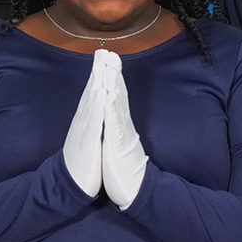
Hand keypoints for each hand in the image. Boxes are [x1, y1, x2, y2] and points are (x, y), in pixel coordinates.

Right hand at [62, 49, 110, 196]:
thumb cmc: (82, 162)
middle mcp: (84, 121)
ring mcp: (84, 129)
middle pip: (92, 91)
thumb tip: (96, 111)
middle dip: (99, 71)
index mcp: (86, 120)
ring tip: (104, 64)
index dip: (100, 74)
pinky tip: (102, 91)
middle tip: (105, 52)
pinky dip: (98, 105)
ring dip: (98, 81)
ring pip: (92, 101)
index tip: (106, 56)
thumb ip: (91, 123)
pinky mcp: (86, 140)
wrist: (69, 185)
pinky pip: (93, 120)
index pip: (94, 93)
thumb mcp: (87, 139)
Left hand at [99, 51, 149, 209]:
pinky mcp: (118, 144)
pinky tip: (108, 94)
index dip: (112, 76)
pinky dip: (111, 108)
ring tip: (109, 66)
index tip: (108, 58)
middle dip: (113, 72)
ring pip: (117, 104)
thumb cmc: (124, 166)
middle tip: (109, 52)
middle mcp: (121, 124)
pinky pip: (114, 123)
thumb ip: (118, 127)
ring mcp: (121, 133)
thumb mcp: (119, 142)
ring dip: (113, 84)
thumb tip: (117, 114)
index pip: (115, 95)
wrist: (134, 189)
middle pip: (118, 94)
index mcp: (118, 124)